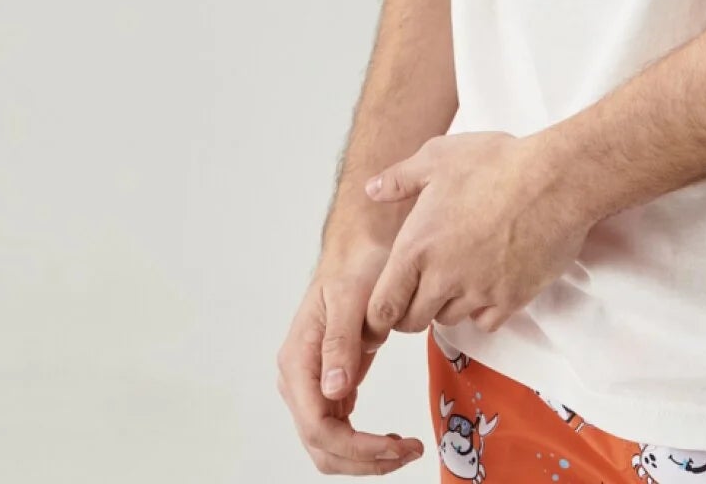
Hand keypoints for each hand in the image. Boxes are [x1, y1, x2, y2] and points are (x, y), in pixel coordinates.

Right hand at [275, 236, 425, 473]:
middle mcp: (299, 378)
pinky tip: (391, 440)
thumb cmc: (354, 265)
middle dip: (363, 459)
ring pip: (330, 444)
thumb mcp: (349, 297)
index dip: (355, 446)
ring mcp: (313, 384)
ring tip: (406, 449)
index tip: (394, 446)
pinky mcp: (331, 384)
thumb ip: (339, 343)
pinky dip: (365, 442)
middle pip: (321, 444)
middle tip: (408, 452)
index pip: (317, 425)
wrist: (361, 248)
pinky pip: (342, 428)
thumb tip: (332, 390)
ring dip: (365, 457)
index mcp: (298, 360)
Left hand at [361, 130, 589, 338]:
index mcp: (417, 247)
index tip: (384, 308)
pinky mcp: (512, 299)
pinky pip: (486, 321)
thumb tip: (373, 189)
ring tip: (456, 277)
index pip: (383, 306)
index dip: (378, 313)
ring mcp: (479, 292)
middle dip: (410, 310)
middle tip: (418, 290)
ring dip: (446, 305)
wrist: (553, 180)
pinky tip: (487, 283)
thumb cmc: (496, 164)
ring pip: (449, 319)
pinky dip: (482, 310)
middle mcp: (444, 277)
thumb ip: (400, 178)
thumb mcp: (438, 157)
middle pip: (413, 321)